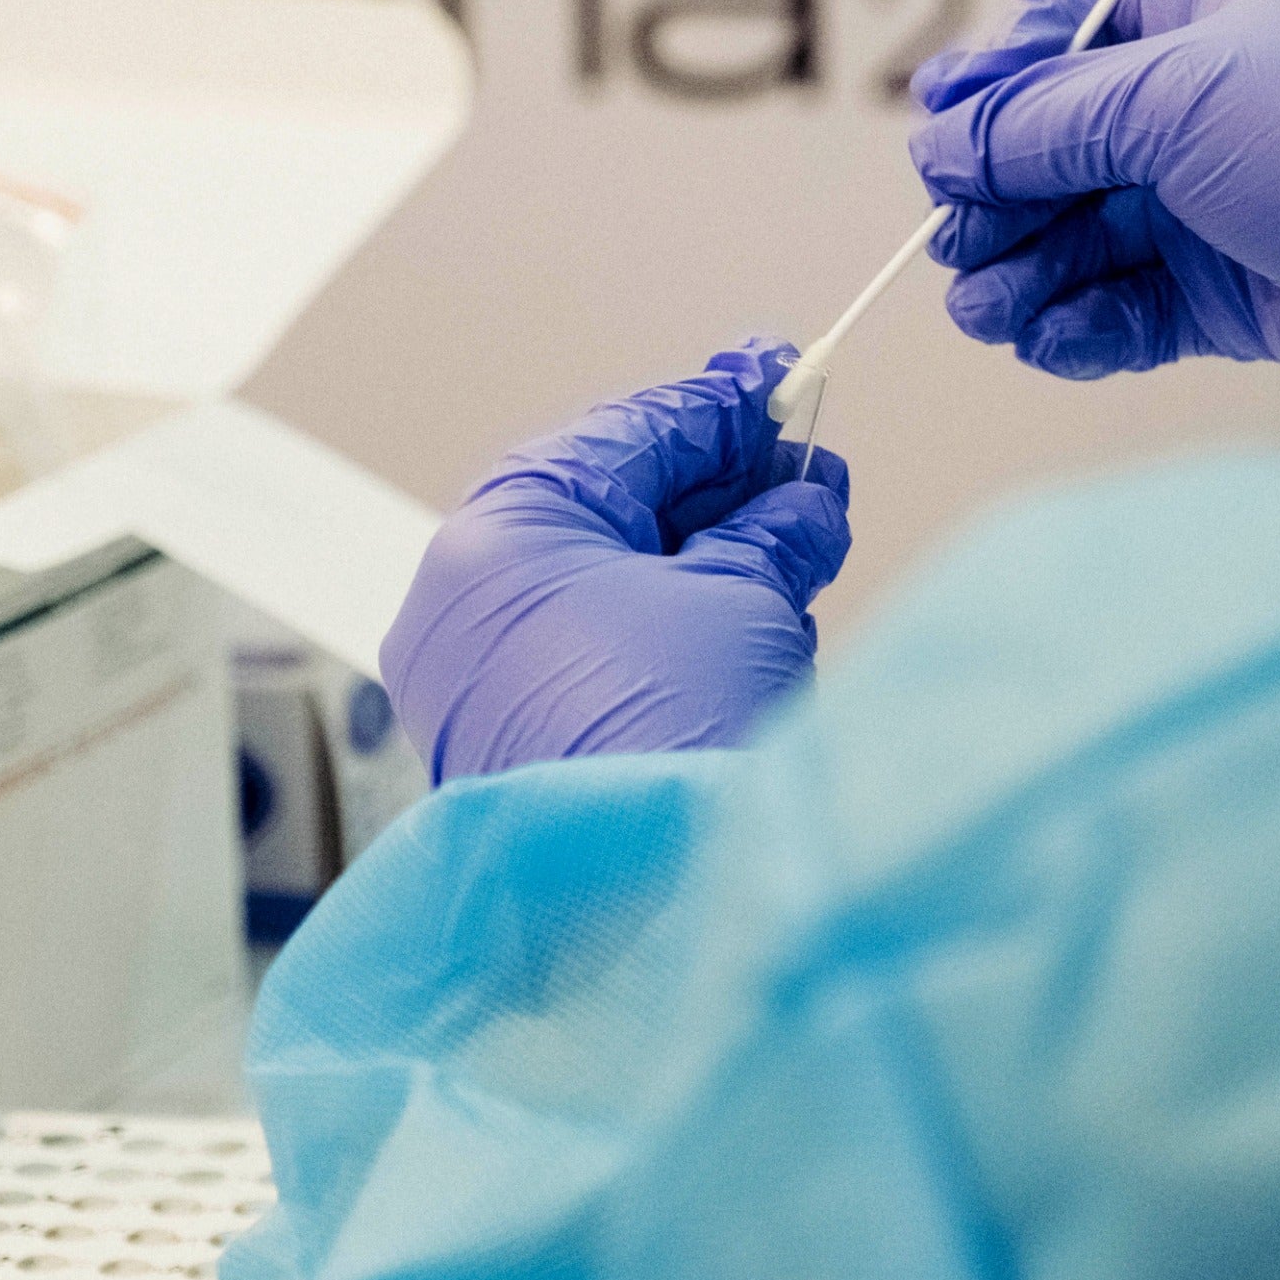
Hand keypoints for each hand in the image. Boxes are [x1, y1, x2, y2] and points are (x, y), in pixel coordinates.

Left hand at [382, 340, 852, 781]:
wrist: (644, 902)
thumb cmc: (673, 729)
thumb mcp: (741, 598)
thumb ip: (771, 531)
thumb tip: (801, 503)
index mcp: (496, 537)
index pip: (621, 438)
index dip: (716, 408)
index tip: (781, 378)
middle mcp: (468, 604)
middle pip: (610, 510)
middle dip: (722, 488)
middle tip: (811, 465)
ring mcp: (484, 682)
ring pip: (609, 584)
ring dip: (710, 556)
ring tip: (805, 535)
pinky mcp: (519, 745)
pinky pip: (601, 651)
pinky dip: (676, 625)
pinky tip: (757, 609)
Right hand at [908, 0, 1279, 404]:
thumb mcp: (1174, 98)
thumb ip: (1044, 118)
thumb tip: (943, 141)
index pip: (1080, 11)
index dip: (1003, 70)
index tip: (943, 127)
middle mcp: (1222, 90)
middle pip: (1068, 134)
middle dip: (1004, 193)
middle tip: (955, 241)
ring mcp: (1231, 194)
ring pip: (1093, 228)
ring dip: (1028, 270)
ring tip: (986, 308)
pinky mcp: (1244, 288)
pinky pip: (1136, 303)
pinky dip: (1085, 324)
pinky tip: (1052, 339)